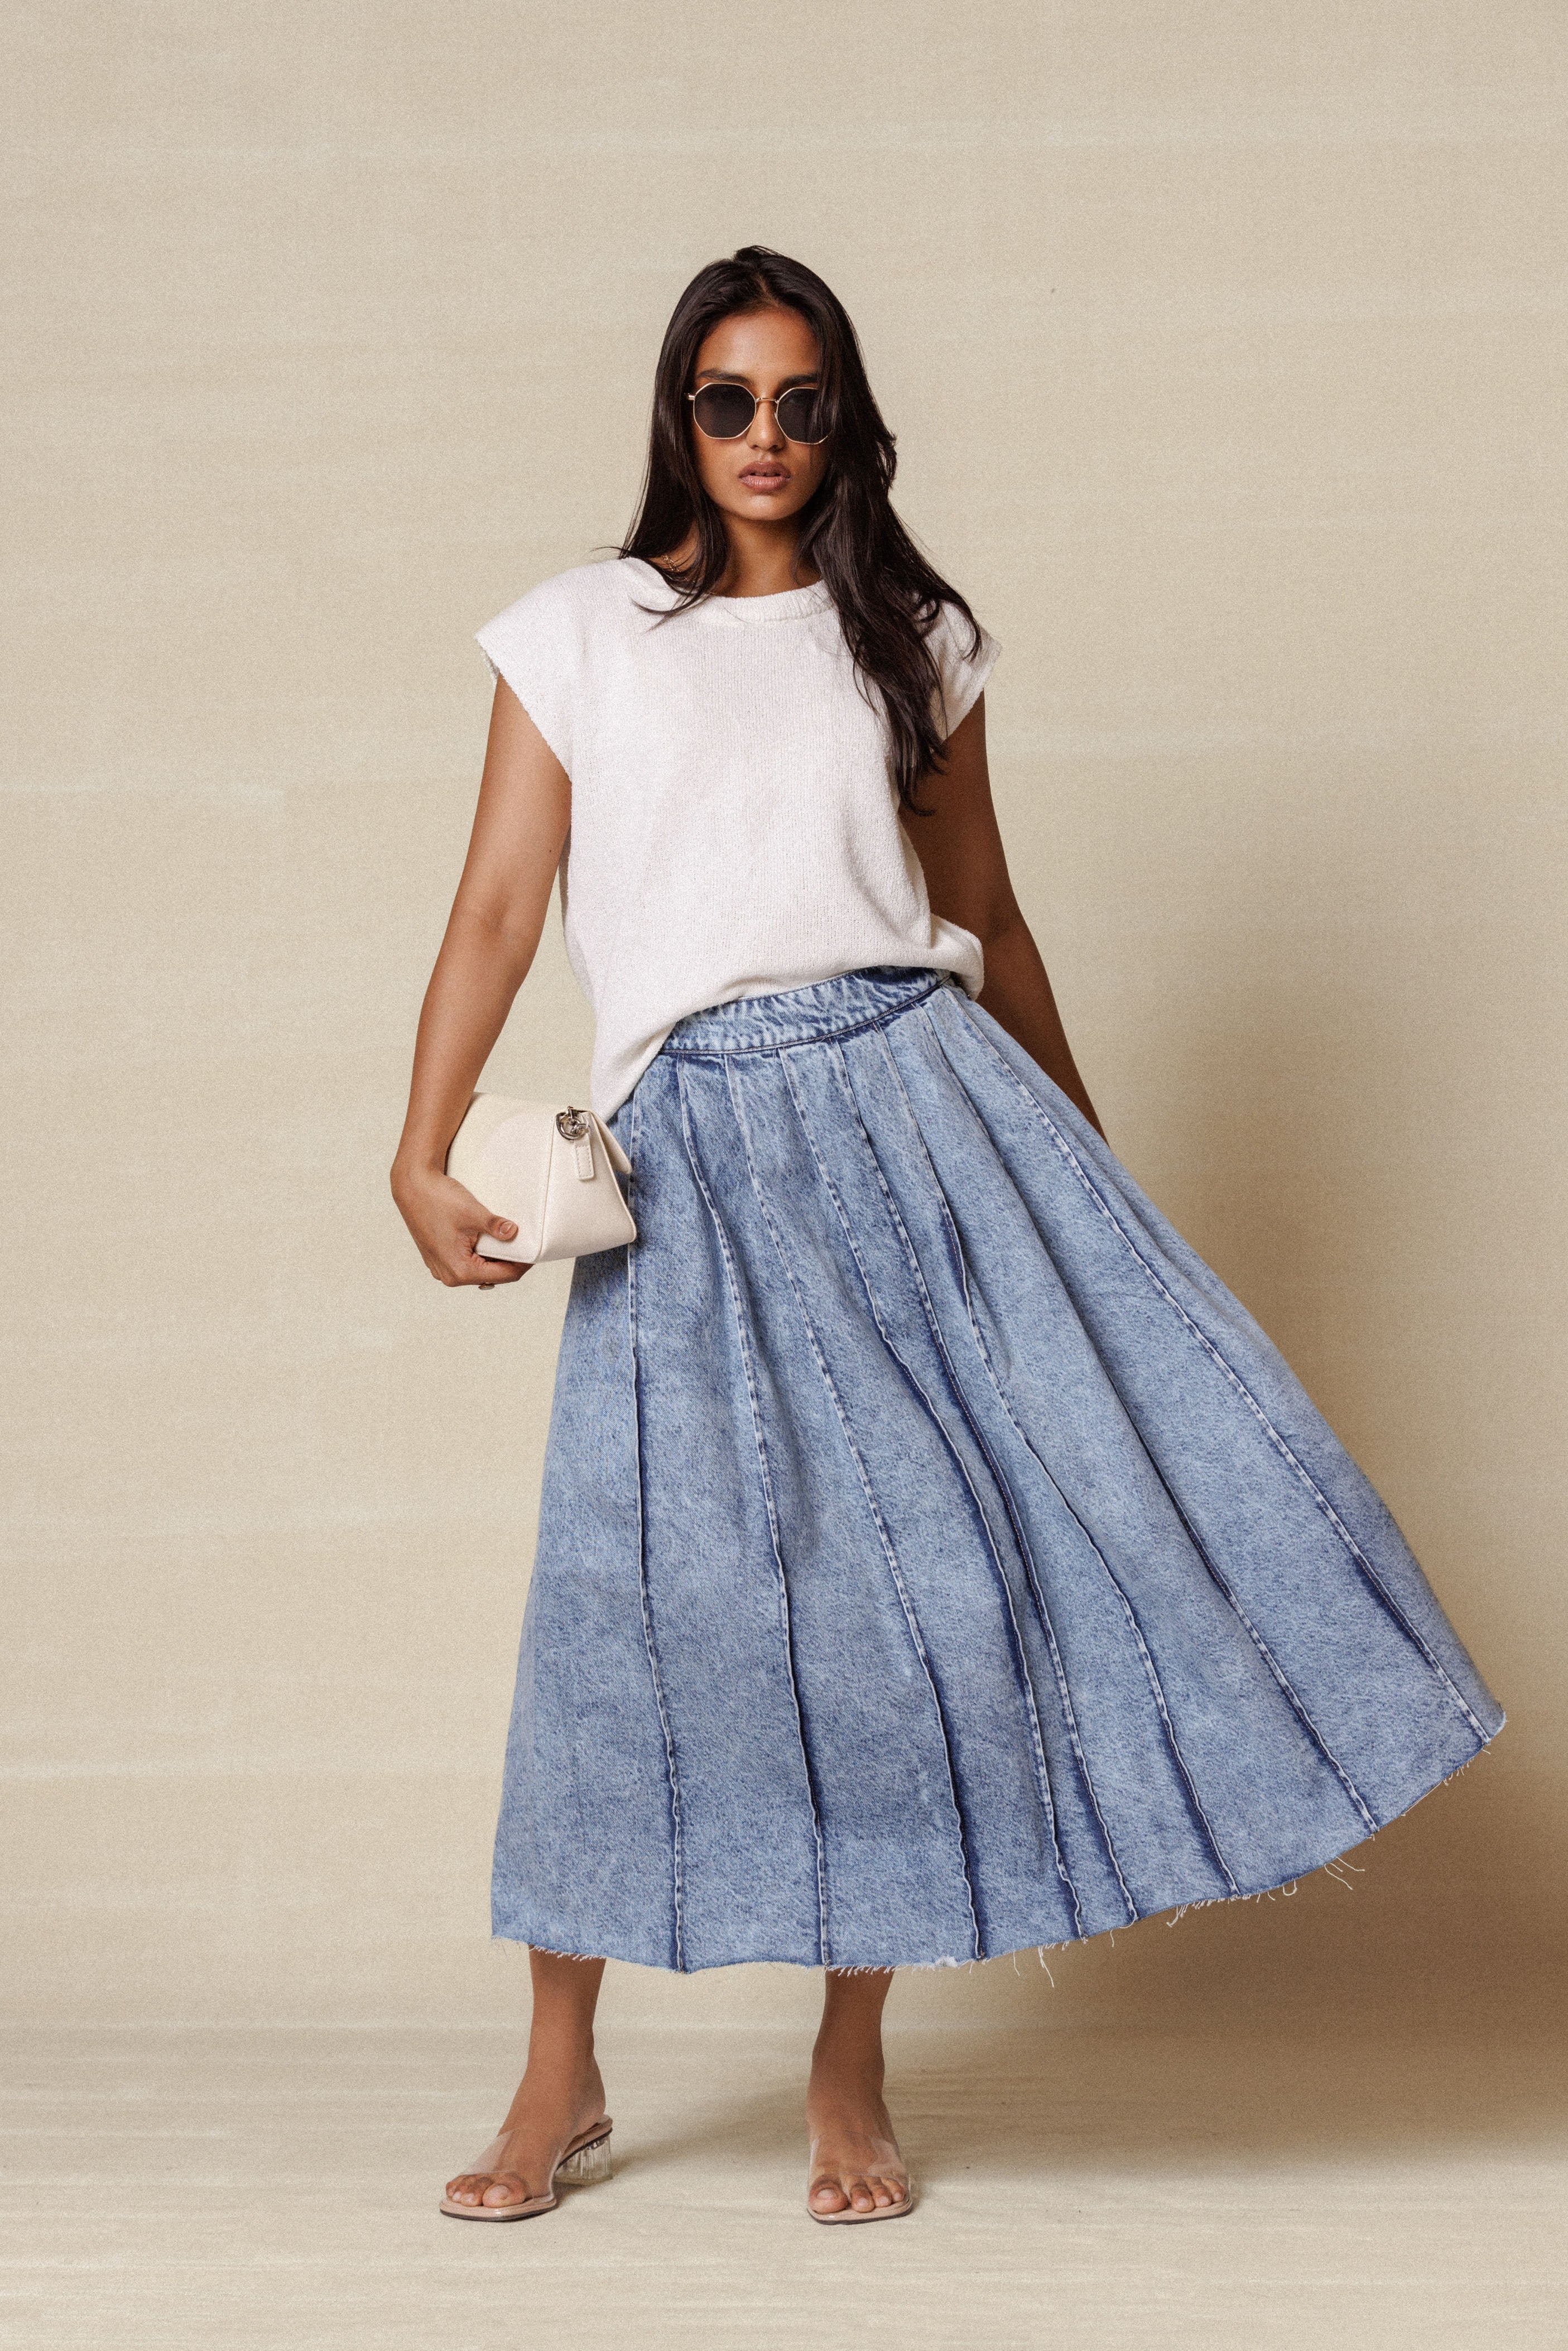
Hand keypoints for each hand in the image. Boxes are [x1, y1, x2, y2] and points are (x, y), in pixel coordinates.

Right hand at [390, 1160, 528, 1287]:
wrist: (412, 1186)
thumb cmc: (437, 1199)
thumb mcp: (472, 1212)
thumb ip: (495, 1226)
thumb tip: (514, 1232)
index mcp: (459, 1270)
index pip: (504, 1275)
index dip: (523, 1263)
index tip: (535, 1252)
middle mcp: (449, 1275)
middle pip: (492, 1275)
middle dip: (510, 1261)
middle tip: (524, 1244)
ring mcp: (441, 1268)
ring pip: (479, 1270)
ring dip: (494, 1258)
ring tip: (508, 1241)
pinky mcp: (438, 1258)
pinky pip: (466, 1263)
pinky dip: (480, 1254)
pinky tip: (488, 1240)